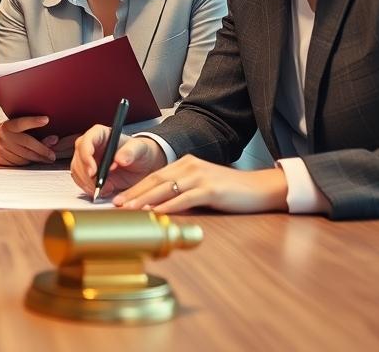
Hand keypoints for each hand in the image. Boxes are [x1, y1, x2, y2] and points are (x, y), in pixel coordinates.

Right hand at [0, 116, 59, 165]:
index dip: (34, 121)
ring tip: (46, 159)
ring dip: (37, 159)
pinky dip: (28, 163)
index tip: (46, 119)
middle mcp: (3, 137)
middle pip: (26, 143)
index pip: (21, 123)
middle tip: (52, 155)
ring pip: (23, 156)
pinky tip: (34, 161)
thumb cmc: (14, 133)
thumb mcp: (22, 128)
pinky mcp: (0, 159)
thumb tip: (55, 139)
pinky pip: (18, 164)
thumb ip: (37, 131)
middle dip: (42, 150)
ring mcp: (0, 149)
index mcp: (8, 126)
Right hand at [70, 125, 166, 197]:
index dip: (86, 154)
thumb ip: (131, 152)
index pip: (87, 140)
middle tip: (98, 186)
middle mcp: (91, 145)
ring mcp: (88, 159)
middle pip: (78, 157)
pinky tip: (102, 191)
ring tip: (104, 189)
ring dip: (86, 183)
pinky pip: (80, 181)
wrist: (142, 166)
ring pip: (77, 170)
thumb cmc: (140, 153)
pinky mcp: (88, 173)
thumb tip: (120, 159)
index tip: (93, 170)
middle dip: (85, 173)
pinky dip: (88, 188)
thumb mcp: (140, 150)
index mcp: (101, 134)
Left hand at [114, 155, 288, 213]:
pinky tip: (158, 214)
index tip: (120, 199)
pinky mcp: (211, 189)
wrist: (260, 188)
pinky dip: (169, 207)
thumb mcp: (201, 185)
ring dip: (146, 201)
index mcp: (185, 163)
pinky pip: (185, 199)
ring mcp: (200, 176)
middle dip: (134, 194)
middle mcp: (190, 166)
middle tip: (117, 206)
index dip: (135, 188)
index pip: (154, 176)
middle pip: (155, 181)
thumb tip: (157, 206)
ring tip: (131, 211)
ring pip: (166, 189)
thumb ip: (181, 190)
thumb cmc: (230, 191)